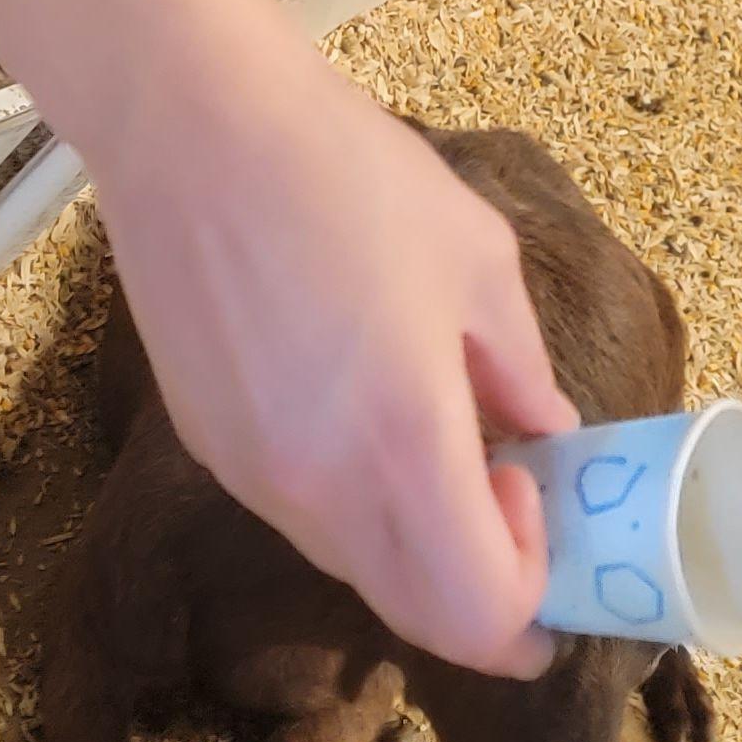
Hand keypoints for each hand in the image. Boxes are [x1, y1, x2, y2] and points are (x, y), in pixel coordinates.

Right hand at [89, 51, 578, 677]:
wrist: (193, 127)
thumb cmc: (347, 174)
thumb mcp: (477, 259)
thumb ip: (521, 369)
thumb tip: (548, 433)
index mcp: (403, 443)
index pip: (476, 614)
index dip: (531, 596)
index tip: (540, 500)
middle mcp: (321, 489)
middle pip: (415, 614)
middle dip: (483, 590)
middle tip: (517, 502)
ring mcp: (256, 478)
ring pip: (357, 568)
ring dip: (421, 544)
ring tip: (449, 442)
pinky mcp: (212, 449)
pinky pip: (305, 517)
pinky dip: (359, 505)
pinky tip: (373, 415)